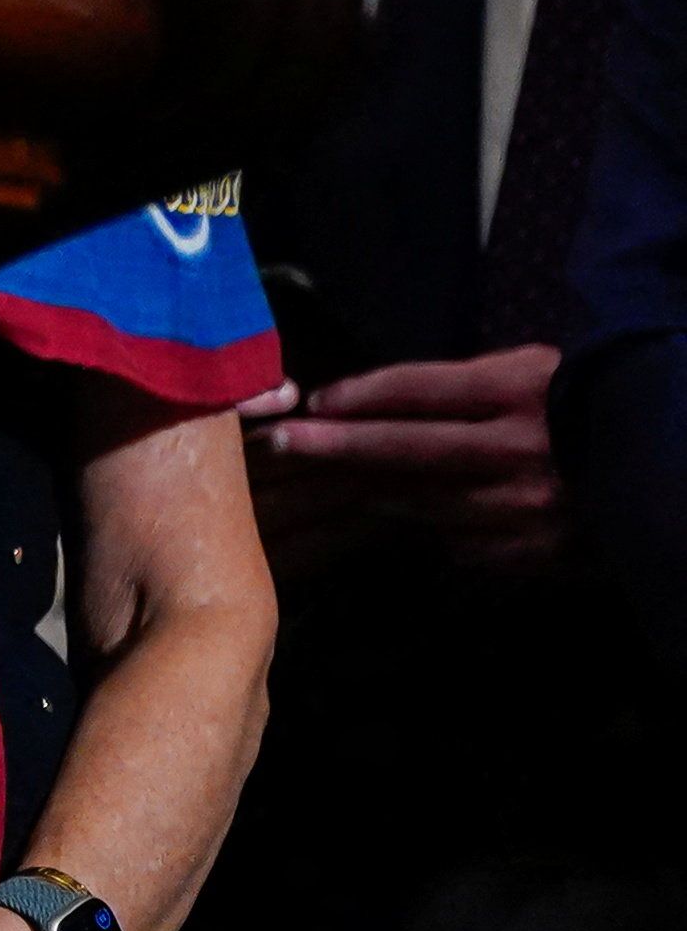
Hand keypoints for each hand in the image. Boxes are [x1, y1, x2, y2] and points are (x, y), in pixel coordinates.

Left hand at [244, 344, 562, 572]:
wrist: (666, 475)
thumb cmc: (593, 410)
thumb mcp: (541, 375)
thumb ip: (469, 387)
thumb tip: (382, 398)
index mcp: (522, 392)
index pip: (418, 389)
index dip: (358, 394)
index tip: (312, 400)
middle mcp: (520, 450)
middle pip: (407, 447)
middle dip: (337, 446)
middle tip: (283, 443)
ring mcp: (527, 508)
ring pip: (425, 502)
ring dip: (372, 494)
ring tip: (326, 488)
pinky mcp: (536, 555)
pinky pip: (461, 543)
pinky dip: (429, 533)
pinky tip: (402, 526)